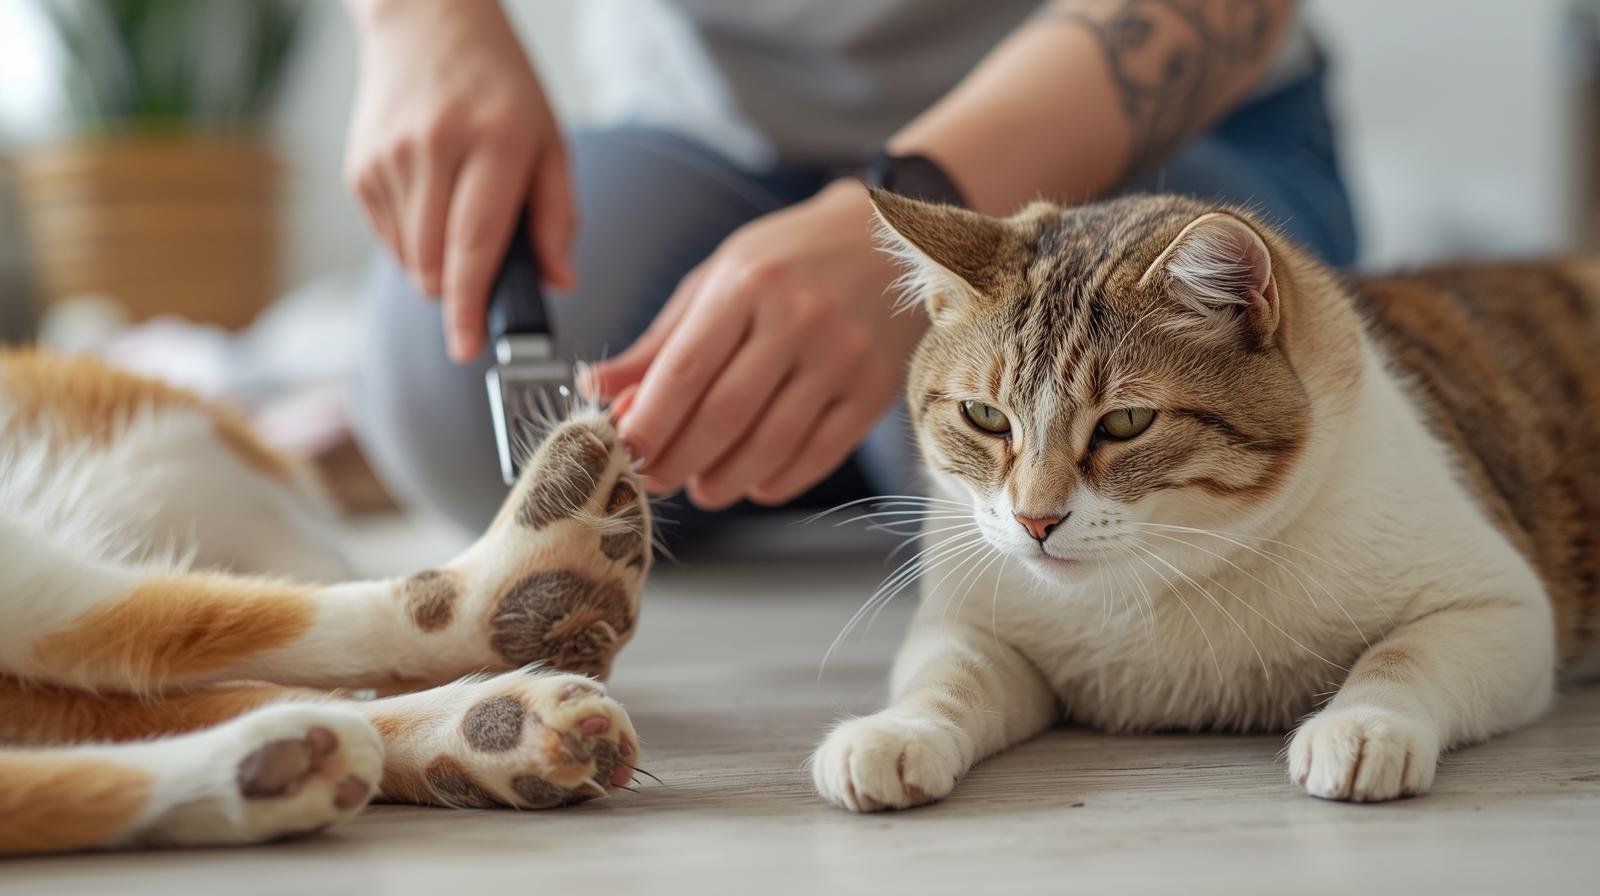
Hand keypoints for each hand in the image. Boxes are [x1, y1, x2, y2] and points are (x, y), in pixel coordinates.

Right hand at [343, 0, 575, 360]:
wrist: (426, 20)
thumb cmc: (499, 86)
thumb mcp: (549, 140)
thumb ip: (558, 215)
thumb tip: (558, 282)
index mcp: (496, 141)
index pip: (476, 243)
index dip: (470, 305)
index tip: (468, 347)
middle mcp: (436, 148)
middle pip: (434, 263)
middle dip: (456, 293)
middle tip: (480, 282)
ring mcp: (389, 157)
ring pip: (408, 258)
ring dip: (434, 266)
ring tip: (457, 217)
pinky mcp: (359, 167)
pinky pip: (387, 238)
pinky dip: (412, 241)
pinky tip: (430, 200)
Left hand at [584, 181, 924, 509]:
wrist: (893, 237)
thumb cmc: (794, 257)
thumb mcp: (720, 278)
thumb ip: (659, 341)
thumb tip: (596, 389)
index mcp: (748, 284)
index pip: (684, 370)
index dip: (648, 422)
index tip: (625, 449)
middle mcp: (798, 318)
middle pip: (724, 414)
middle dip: (679, 459)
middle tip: (656, 478)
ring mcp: (842, 356)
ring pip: (772, 442)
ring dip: (726, 479)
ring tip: (703, 488)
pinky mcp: (874, 388)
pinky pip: (820, 451)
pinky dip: (780, 479)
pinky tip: (755, 482)